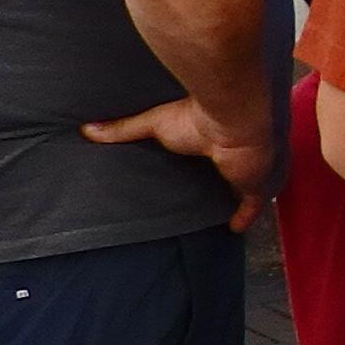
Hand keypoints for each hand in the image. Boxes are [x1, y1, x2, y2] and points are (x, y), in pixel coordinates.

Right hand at [85, 95, 278, 229]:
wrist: (232, 119)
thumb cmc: (196, 116)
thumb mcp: (154, 123)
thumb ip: (123, 129)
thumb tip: (87, 129)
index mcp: (217, 136)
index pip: (215, 154)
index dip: (210, 162)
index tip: (197, 170)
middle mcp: (238, 153)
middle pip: (233, 172)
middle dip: (226, 181)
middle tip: (207, 197)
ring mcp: (251, 171)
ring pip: (246, 189)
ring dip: (235, 198)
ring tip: (218, 213)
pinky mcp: (257, 187)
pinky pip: (253, 207)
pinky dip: (244, 217)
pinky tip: (235, 228)